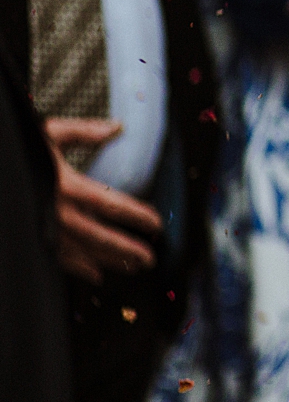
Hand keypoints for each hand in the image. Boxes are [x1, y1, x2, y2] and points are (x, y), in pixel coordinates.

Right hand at [46, 118, 161, 284]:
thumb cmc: (18, 152)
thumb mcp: (48, 134)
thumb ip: (83, 132)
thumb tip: (115, 127)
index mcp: (66, 185)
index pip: (112, 205)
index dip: (137, 216)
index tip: (157, 223)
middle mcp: (57, 211)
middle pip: (101, 236)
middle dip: (128, 249)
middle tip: (150, 258)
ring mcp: (44, 228)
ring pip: (83, 251)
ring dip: (110, 260)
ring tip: (133, 266)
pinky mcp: (33, 237)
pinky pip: (59, 259)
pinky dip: (79, 269)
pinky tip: (96, 274)